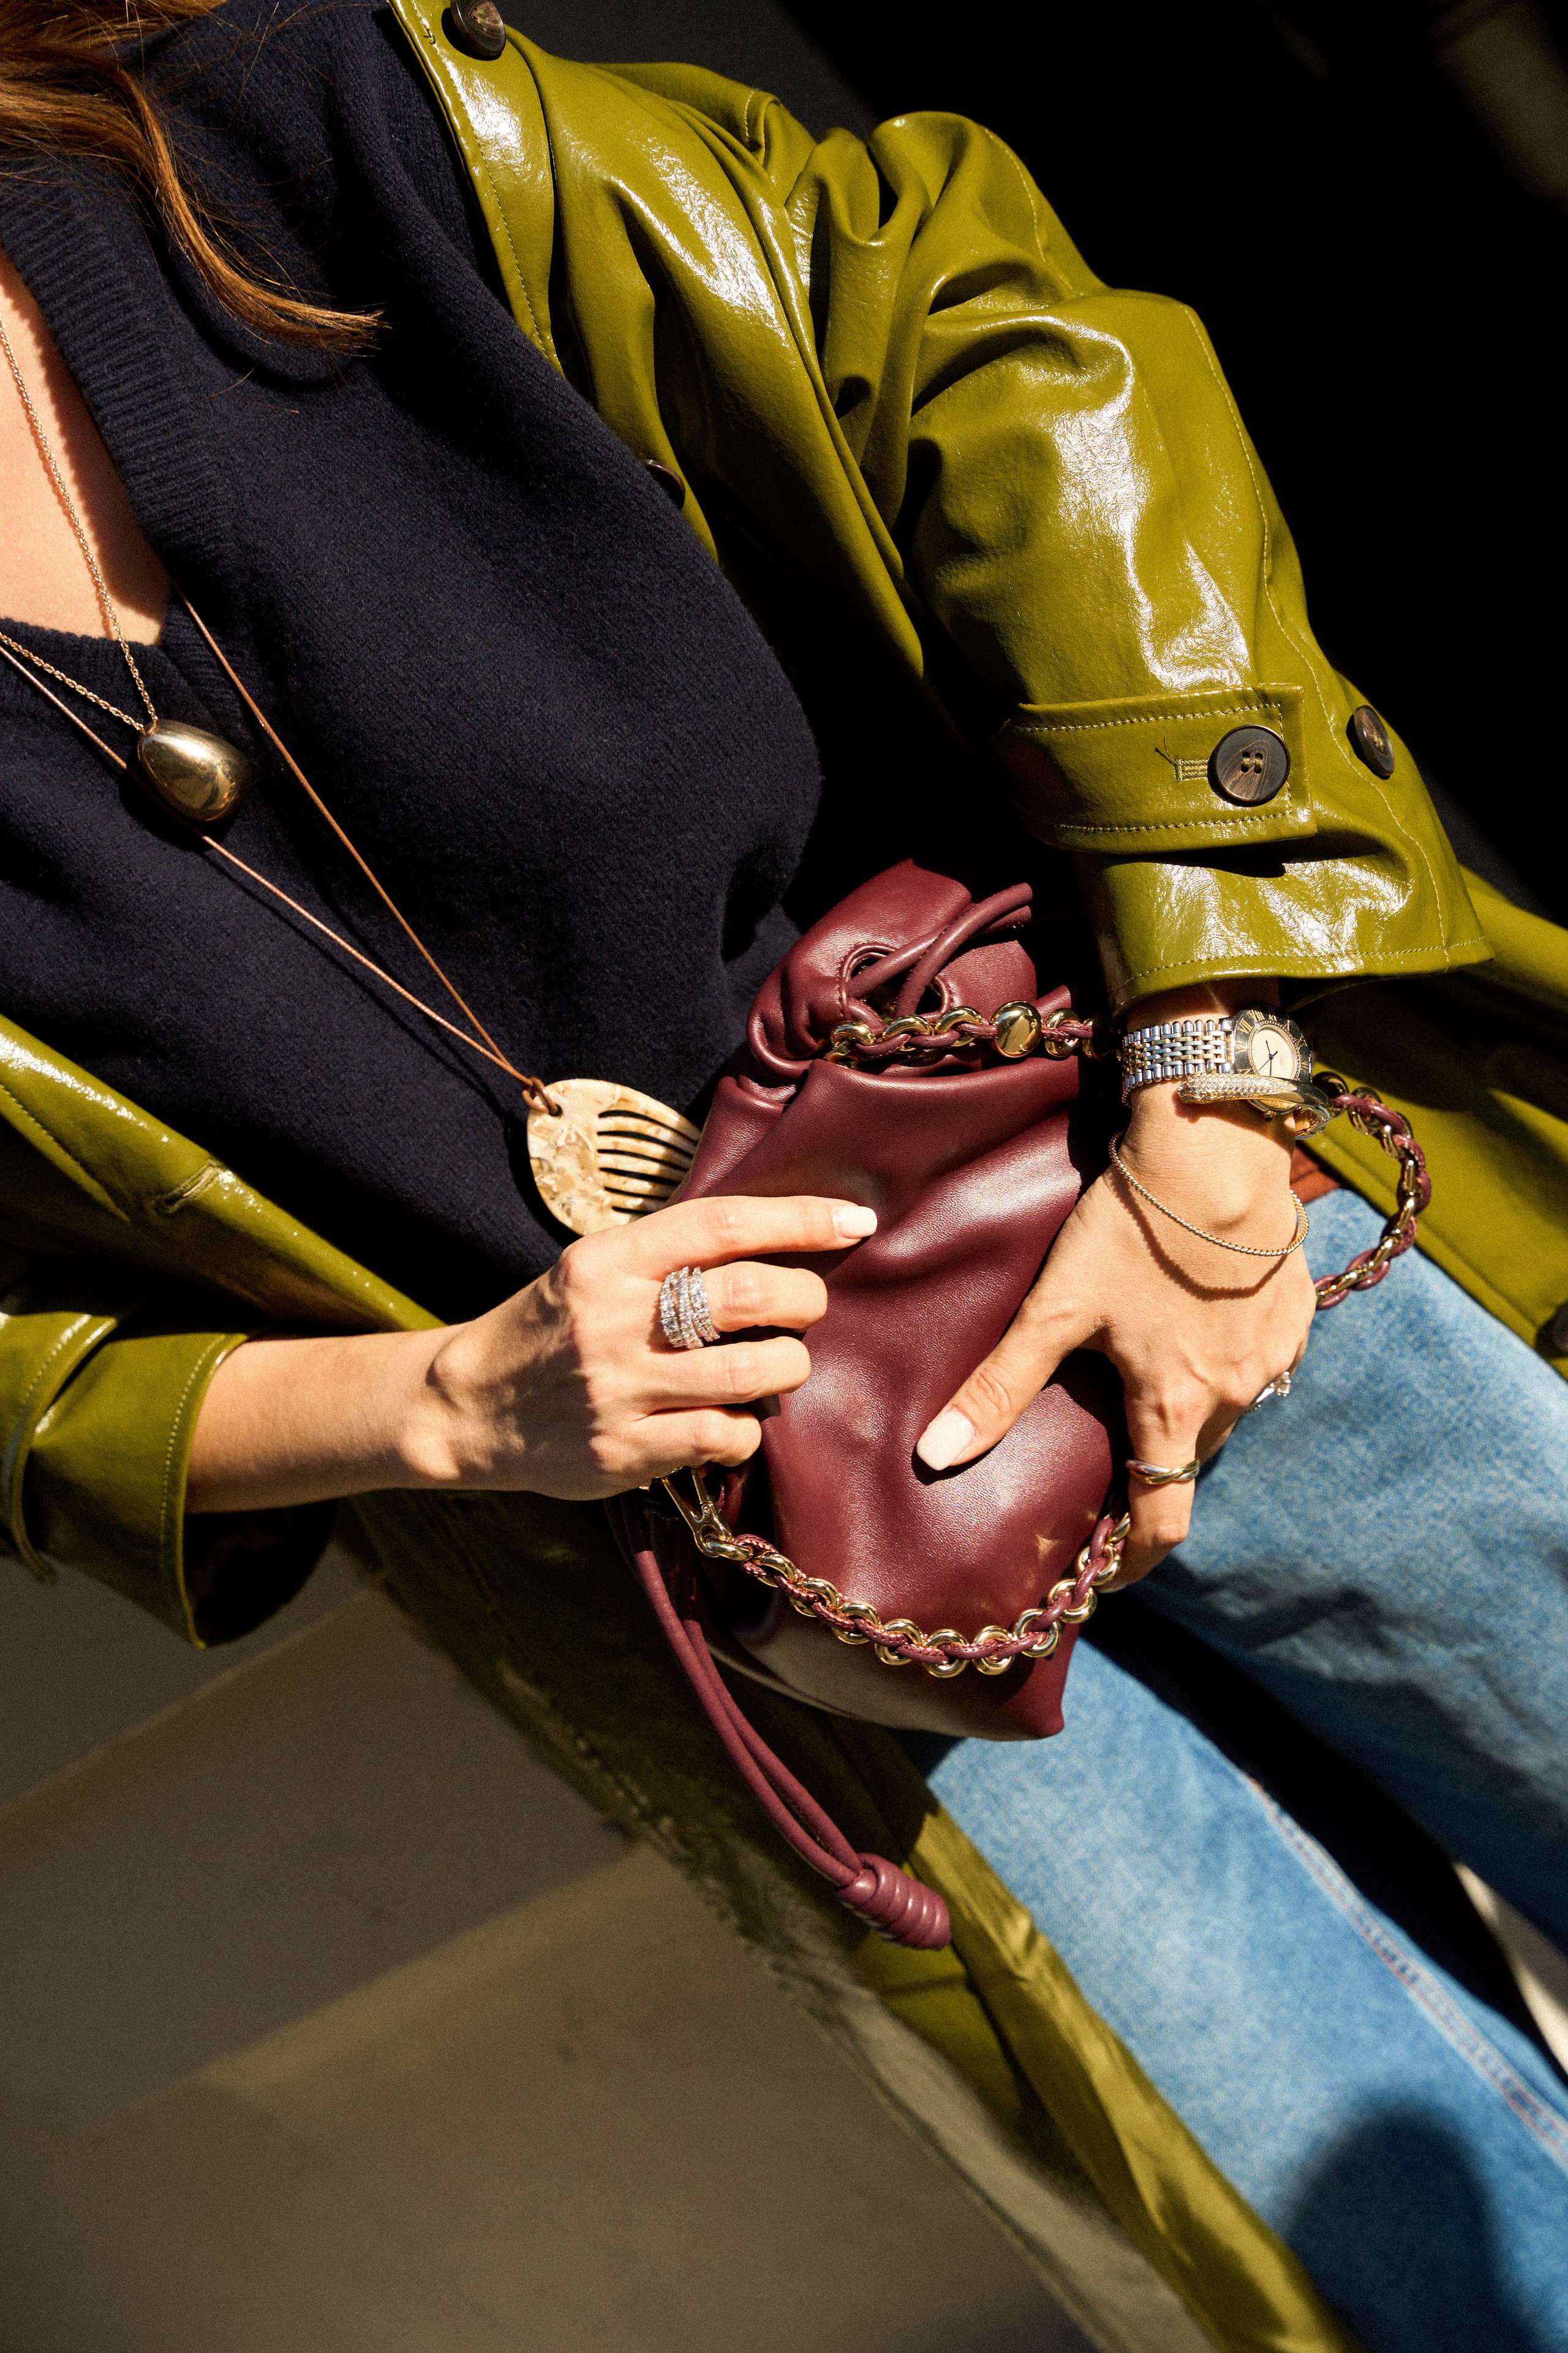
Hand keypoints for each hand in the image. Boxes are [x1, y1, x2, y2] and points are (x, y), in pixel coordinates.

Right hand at [188, 1194, 873, 1513]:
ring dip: (787, 1367)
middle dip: (806, 1299)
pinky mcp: (620, 1453)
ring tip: (779, 1365)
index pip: (722, 1225)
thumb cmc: (548, 1327)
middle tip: (809, 1306)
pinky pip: (722, 1438)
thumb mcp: (593, 1268)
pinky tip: (734, 1422)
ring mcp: (618, 1390)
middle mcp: (614, 1319)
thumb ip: (667, 1253)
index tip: (854, 1219)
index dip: (800, 1219)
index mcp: (608, 1259)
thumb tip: (773, 1238)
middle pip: (753, 1296)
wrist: (467, 1406)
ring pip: (752, 1373)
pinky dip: (745, 1430)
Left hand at [913, 1032, 1315, 1584]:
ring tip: (1145, 1378)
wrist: (1219, 1153)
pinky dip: (1225, 1359)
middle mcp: (1235, 1396)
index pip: (1164, 1519)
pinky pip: (1258, 1361)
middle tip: (1107, 1455)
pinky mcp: (1294, 1313)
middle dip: (1150, 1469)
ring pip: (1226, 1409)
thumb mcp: (1057, 1307)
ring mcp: (1273, 1356)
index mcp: (1174, 1407)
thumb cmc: (1134, 1230)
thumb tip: (938, 1454)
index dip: (1133, 1558)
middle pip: (1188, 1460)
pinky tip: (1192, 1323)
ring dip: (1188, 1409)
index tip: (1104, 1572)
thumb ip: (1002, 1384)